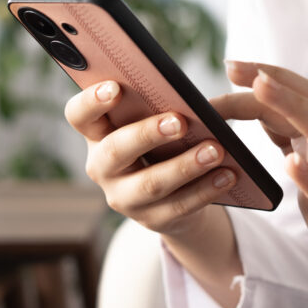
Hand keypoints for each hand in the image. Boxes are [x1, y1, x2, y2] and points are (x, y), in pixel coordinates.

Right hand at [65, 80, 236, 237]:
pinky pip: (179, 206)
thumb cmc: (164, 142)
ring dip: (185, 165)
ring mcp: (124, 197)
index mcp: (98, 133)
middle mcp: (102, 167)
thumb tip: (195, 88)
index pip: (79, 115)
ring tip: (215, 150)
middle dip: (147, 134)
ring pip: (151, 183)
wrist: (175, 194)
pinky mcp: (152, 219)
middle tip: (180, 121)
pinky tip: (227, 175)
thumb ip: (166, 103)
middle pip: (115, 150)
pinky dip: (206, 189)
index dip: (91, 101)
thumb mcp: (158, 120)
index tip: (116, 87)